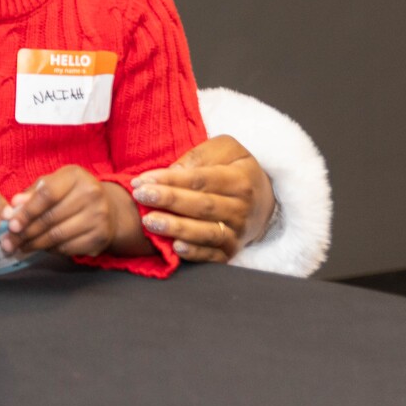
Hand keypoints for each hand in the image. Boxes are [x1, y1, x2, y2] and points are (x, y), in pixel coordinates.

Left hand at [3, 166, 133, 257]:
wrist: (109, 208)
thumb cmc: (72, 193)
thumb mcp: (54, 183)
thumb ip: (33, 192)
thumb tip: (14, 204)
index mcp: (76, 176)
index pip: (47, 195)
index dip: (28, 212)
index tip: (11, 225)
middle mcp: (91, 194)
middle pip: (51, 218)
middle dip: (26, 233)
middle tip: (8, 242)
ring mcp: (99, 217)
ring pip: (57, 236)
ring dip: (34, 244)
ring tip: (19, 247)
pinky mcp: (101, 237)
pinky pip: (68, 248)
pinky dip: (50, 250)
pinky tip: (40, 248)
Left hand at [130, 135, 274, 263]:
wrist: (264, 202)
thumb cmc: (235, 170)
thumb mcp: (226, 149)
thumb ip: (201, 155)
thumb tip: (175, 170)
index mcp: (240, 180)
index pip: (201, 179)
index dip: (171, 179)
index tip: (143, 179)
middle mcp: (242, 209)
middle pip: (202, 205)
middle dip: (169, 201)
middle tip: (140, 197)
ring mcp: (238, 233)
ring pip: (206, 233)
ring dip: (176, 228)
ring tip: (150, 222)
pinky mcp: (231, 252)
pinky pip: (212, 256)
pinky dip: (194, 253)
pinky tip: (174, 247)